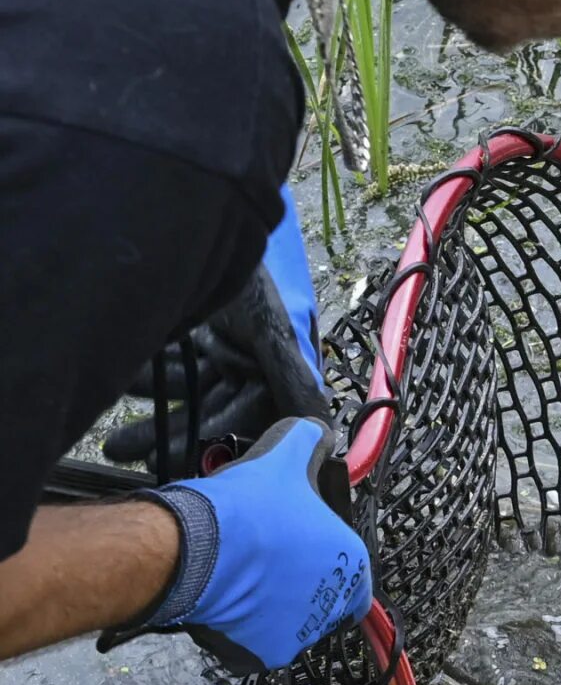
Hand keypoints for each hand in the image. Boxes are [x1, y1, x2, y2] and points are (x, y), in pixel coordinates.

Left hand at [103, 267, 325, 478]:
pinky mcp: (189, 332)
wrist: (202, 216)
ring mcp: (217, 348)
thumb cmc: (243, 271)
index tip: (187, 468)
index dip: (220, 442)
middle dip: (171, 435)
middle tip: (127, 453)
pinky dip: (145, 376)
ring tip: (112, 436)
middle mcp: (250, 362)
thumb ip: (293, 378)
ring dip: (150, 412)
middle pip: (211, 411)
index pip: (250, 417)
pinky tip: (116, 381)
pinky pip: (167, 365)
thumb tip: (323, 430)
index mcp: (277, 365)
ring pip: (184, 392)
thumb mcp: (267, 325)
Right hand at [126, 419, 372, 674]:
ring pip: (287, 623)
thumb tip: (318, 431)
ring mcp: (300, 634)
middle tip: (263, 563)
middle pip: (319, 598)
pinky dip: (239, 630)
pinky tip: (225, 602)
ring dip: (269, 607)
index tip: (298, 552)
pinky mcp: (264, 653)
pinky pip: (254, 645)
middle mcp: (334, 603)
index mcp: (352, 562)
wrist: (196, 546)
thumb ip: (309, 441)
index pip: (353, 573)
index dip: (325, 561)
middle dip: (294, 584)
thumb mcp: (285, 457)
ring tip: (240, 578)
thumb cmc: (247, 506)